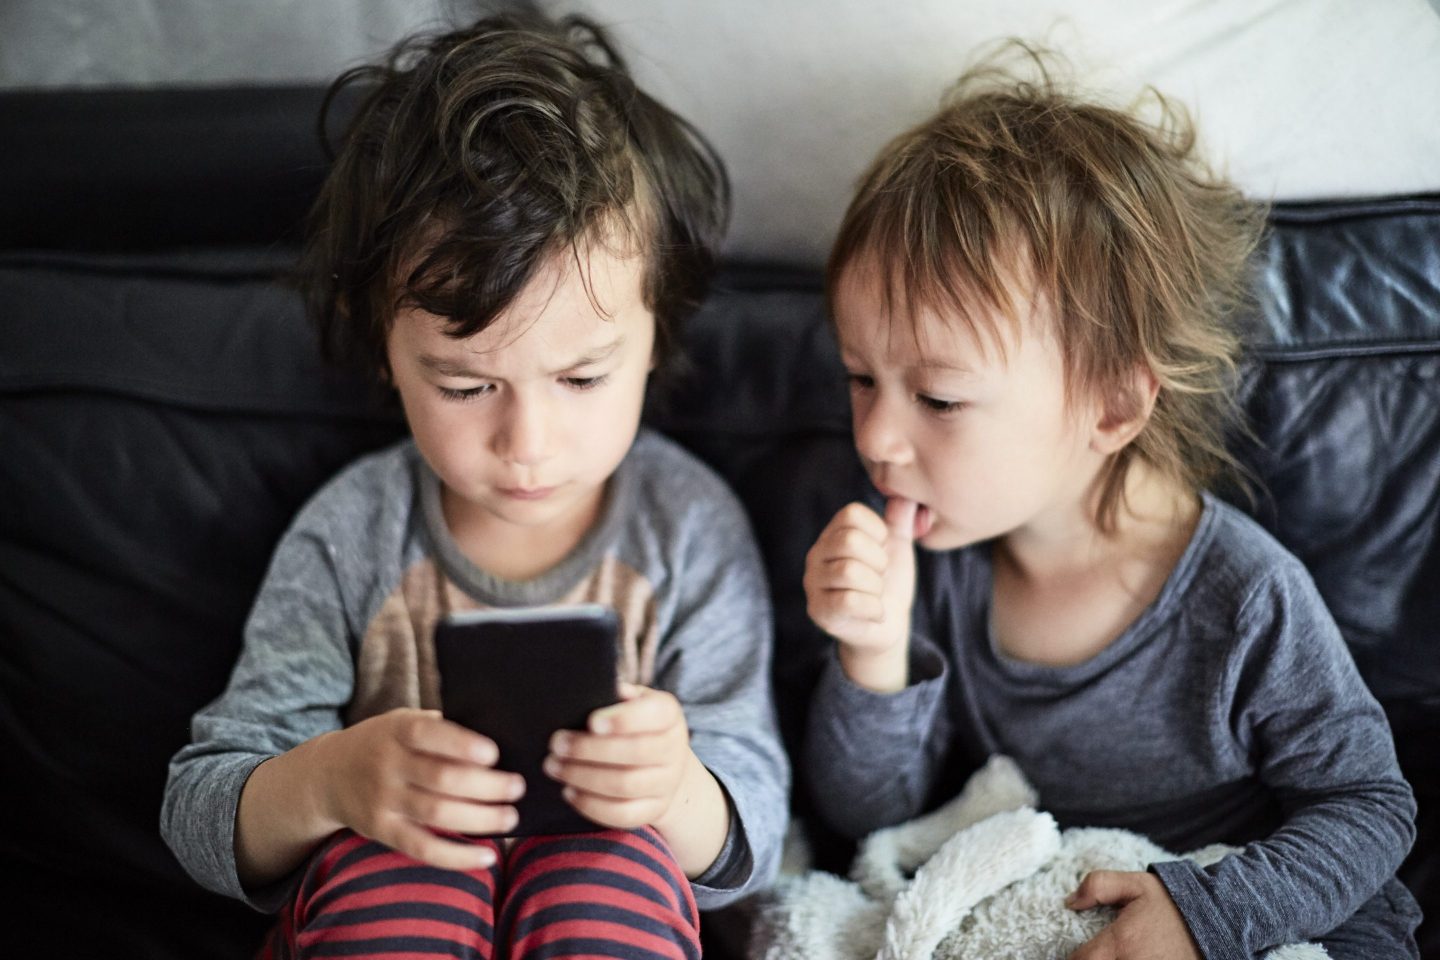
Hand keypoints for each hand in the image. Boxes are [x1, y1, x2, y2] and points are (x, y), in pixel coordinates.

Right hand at [318, 708, 522, 869]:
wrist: (327, 774)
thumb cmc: (385, 742)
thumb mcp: (403, 721)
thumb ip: (440, 728)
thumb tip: (501, 736)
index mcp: (397, 730)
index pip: (429, 735)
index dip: (463, 745)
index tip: (494, 753)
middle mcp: (388, 765)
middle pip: (441, 779)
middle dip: (486, 786)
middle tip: (518, 787)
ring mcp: (383, 801)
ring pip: (436, 815)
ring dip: (480, 819)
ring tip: (510, 817)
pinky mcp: (382, 831)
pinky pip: (422, 849)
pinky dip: (456, 857)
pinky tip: (486, 857)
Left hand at [542, 683, 694, 830]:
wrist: (663, 765)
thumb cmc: (634, 724)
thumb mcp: (631, 702)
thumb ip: (614, 695)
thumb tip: (588, 688)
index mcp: (669, 714)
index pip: (654, 715)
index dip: (623, 719)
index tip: (591, 722)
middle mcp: (675, 748)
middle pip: (635, 753)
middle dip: (589, 750)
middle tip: (556, 744)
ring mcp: (667, 783)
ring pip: (625, 786)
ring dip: (583, 777)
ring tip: (554, 767)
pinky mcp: (654, 810)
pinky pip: (622, 815)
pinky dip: (591, 805)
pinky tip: (568, 792)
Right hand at [804, 497, 917, 690]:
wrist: (887, 628)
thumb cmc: (889, 585)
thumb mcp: (897, 548)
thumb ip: (900, 520)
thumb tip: (906, 496)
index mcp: (833, 535)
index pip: (851, 514)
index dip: (878, 533)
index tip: (882, 552)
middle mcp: (816, 555)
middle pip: (850, 541)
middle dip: (878, 562)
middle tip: (879, 577)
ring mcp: (813, 584)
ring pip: (850, 571)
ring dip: (876, 587)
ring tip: (875, 595)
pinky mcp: (820, 611)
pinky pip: (850, 601)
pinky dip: (874, 608)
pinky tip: (874, 612)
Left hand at [1066, 870, 1200, 959]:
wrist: (1216, 925)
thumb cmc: (1174, 906)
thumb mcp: (1136, 885)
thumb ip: (1098, 885)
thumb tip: (1070, 901)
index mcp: (1121, 943)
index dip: (1072, 958)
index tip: (1077, 952)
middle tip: (1094, 954)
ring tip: (1110, 956)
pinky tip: (1128, 959)